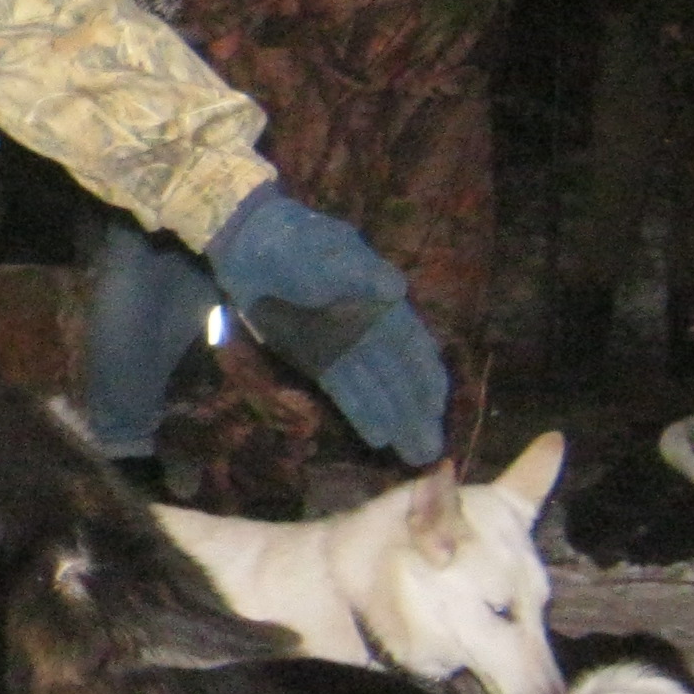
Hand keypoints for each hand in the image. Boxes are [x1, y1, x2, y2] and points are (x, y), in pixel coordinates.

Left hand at [203, 183, 445, 463]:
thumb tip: (395, 289)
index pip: (412, 348)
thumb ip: (360, 272)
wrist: (252, 239)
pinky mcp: (312, 353)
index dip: (426, 379)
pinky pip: (343, 387)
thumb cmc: (296, 239)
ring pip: (375, 388)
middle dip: (416, 413)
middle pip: (398, 376)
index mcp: (381, 302)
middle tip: (432, 451)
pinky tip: (378, 435)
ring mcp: (340, 343)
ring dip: (394, 420)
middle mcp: (367, 328)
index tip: (441, 409)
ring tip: (415, 454)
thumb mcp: (329, 248)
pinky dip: (362, 410)